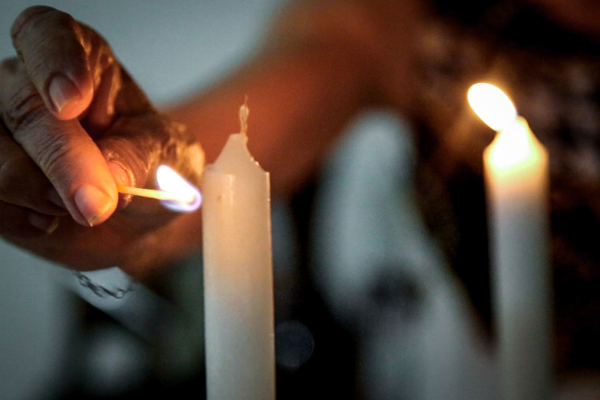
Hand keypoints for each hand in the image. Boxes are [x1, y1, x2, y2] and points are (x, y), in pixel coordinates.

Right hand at [0, 6, 203, 273]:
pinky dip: (27, 217)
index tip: (70, 101)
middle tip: (97, 201)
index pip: (47, 35)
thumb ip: (141, 157)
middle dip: (61, 159)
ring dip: (41, 193)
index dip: (54, 62)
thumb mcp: (166, 153)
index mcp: (79, 61)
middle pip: (21, 108)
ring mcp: (1, 131)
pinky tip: (54, 216)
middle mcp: (27, 86)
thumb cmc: (152, 164)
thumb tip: (111, 174)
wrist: (136, 212)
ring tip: (85, 207)